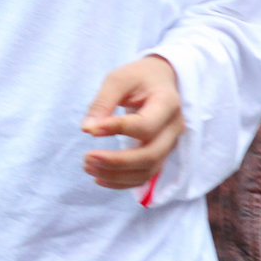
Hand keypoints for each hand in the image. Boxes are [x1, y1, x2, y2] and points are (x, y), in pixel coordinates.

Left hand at [82, 56, 183, 190]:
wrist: (160, 81)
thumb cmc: (139, 78)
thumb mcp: (119, 79)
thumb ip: (103, 102)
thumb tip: (87, 129)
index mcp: (168, 103)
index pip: (145, 125)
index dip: (117, 129)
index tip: (91, 130)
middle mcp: (174, 127)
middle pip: (150, 155)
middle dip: (116, 161)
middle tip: (87, 157)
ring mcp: (169, 144)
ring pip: (147, 171)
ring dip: (116, 175)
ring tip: (88, 166)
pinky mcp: (161, 154)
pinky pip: (145, 176)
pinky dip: (122, 182)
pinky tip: (99, 177)